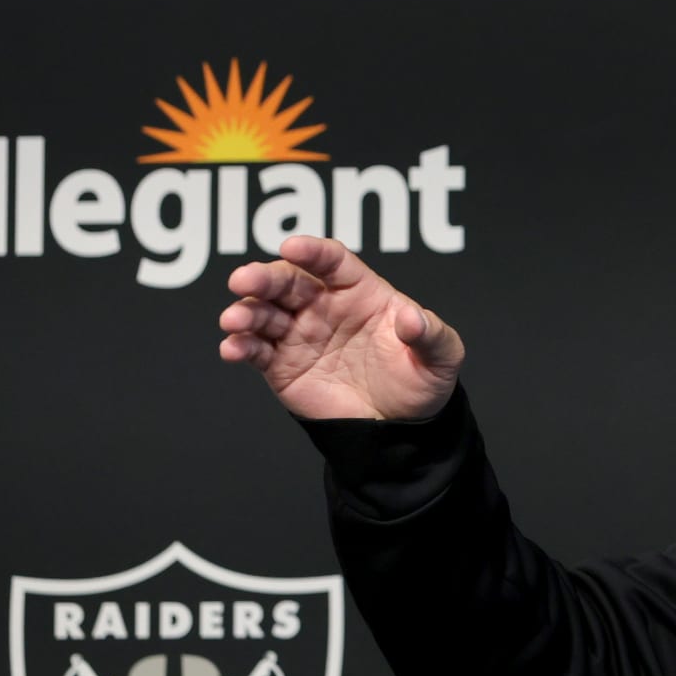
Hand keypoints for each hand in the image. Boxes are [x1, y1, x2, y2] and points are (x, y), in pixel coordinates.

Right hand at [218, 235, 464, 420]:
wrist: (402, 427)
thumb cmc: (421, 380)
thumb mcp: (442, 356)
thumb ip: (431, 334)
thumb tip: (412, 318)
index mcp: (360, 291)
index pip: (332, 262)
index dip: (313, 252)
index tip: (293, 248)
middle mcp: (323, 306)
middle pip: (288, 282)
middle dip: (264, 277)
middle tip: (244, 280)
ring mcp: (299, 333)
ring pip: (264, 312)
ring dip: (246, 311)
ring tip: (234, 320)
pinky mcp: (282, 364)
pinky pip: (256, 349)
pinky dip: (240, 346)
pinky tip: (233, 348)